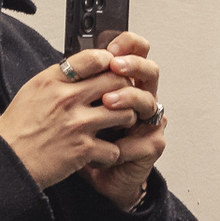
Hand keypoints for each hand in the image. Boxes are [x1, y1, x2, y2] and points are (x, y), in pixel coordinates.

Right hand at [0, 47, 138, 189]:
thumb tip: (83, 69)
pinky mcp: (82, 149)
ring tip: (119, 124)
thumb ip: (59, 78)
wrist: (7, 158)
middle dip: (126, 89)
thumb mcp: (33, 90)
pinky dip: (111, 153)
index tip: (114, 70)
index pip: (94, 58)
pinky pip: (114, 148)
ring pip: (124, 113)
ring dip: (126, 120)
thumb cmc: (18, 127)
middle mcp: (67, 98)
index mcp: (54, 80)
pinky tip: (103, 152)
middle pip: (116, 81)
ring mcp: (77, 124)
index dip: (111, 62)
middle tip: (125, 97)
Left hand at [79, 32, 166, 209]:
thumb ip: (79, 83)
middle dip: (133, 65)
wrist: (91, 174)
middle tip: (115, 66)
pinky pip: (142, 139)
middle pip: (149, 71)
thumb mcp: (74, 106)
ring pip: (147, 102)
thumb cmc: (83, 139)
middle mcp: (140, 98)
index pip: (135, 54)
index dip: (129, 46)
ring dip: (128, 99)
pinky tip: (106, 147)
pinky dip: (122, 143)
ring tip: (108, 102)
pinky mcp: (151, 146)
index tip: (111, 46)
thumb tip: (68, 61)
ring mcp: (149, 121)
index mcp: (124, 83)